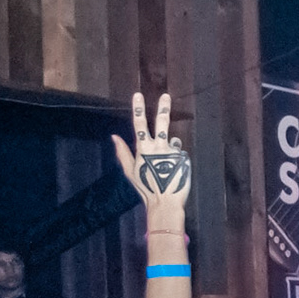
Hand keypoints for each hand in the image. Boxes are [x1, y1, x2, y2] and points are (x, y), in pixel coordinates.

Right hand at [111, 93, 190, 213]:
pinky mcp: (184, 158)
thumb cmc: (145, 188)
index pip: (139, 124)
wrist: (166, 202)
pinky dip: (177, 159)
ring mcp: (173, 152)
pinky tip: (174, 171)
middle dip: (163, 108)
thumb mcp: (130, 170)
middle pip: (162, 123)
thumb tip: (114, 136)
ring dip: (170, 149)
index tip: (138, 95)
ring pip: (172, 142)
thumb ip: (122, 151)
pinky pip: (180, 154)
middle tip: (166, 96)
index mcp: (143, 149)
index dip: (138, 109)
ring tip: (166, 168)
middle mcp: (159, 147)